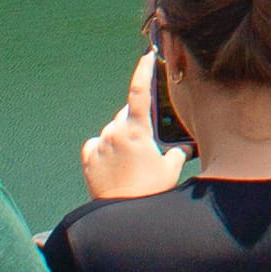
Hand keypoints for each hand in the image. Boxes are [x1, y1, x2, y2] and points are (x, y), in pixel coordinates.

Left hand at [82, 53, 188, 199]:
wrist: (121, 215)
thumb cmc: (149, 191)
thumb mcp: (170, 170)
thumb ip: (176, 152)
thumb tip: (182, 148)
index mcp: (137, 131)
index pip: (139, 91)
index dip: (143, 70)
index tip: (146, 56)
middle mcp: (114, 132)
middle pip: (127, 116)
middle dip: (137, 124)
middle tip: (147, 148)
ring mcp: (99, 144)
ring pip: (113, 131)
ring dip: (122, 139)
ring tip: (132, 164)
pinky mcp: (88, 158)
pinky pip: (97, 144)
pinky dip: (105, 148)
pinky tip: (115, 165)